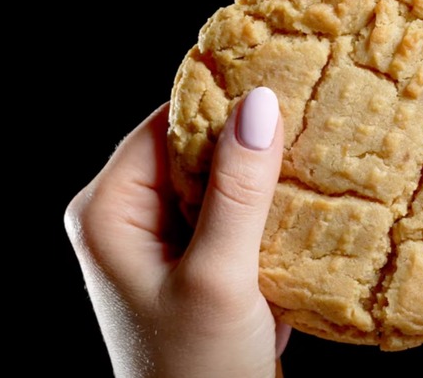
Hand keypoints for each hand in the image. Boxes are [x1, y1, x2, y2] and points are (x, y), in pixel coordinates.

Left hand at [64, 87, 289, 376]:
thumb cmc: (198, 370)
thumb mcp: (219, 276)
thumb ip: (237, 191)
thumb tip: (259, 104)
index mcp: (109, 211)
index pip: (164, 125)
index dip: (219, 99)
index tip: (278, 75)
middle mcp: (128, 218)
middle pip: (191, 150)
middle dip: (246, 136)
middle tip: (308, 111)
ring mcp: (163, 242)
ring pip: (217, 181)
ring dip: (262, 172)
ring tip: (314, 148)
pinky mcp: (197, 262)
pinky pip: (231, 213)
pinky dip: (266, 205)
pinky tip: (303, 197)